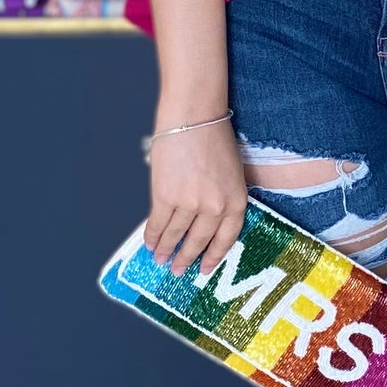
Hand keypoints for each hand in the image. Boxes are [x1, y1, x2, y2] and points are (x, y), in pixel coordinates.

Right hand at [145, 117, 246, 276]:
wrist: (194, 116)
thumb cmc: (213, 137)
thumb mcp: (230, 173)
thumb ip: (222, 197)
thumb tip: (204, 221)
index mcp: (236, 201)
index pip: (226, 239)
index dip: (213, 256)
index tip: (205, 269)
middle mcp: (215, 207)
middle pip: (199, 241)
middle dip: (187, 258)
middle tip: (178, 270)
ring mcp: (190, 204)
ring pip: (176, 235)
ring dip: (166, 250)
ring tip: (160, 259)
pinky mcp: (166, 196)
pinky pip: (158, 224)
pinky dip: (152, 236)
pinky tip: (150, 243)